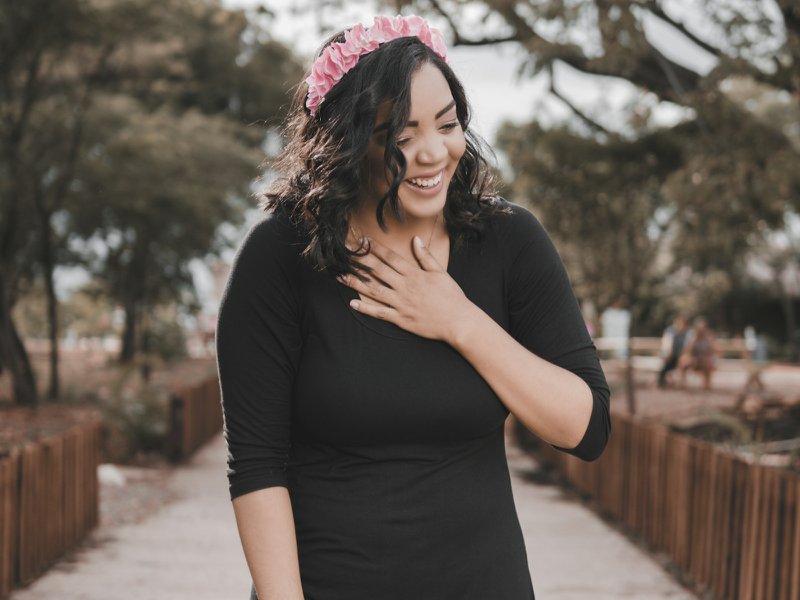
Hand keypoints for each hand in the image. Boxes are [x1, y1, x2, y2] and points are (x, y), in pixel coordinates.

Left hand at [337, 235, 474, 341]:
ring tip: (339, 275)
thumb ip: (425, 257)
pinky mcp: (400, 318)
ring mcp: (401, 303)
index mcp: (413, 274)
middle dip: (358, 259)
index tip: (360, 240)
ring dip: (355, 282)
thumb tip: (415, 240)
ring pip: (373, 290)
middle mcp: (404, 286)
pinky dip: (366, 308)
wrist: (458, 321)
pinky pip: (380, 313)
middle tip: (343, 251)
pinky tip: (352, 303)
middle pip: (376, 270)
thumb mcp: (440, 273)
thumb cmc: (451, 296)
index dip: (373, 248)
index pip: (389, 257)